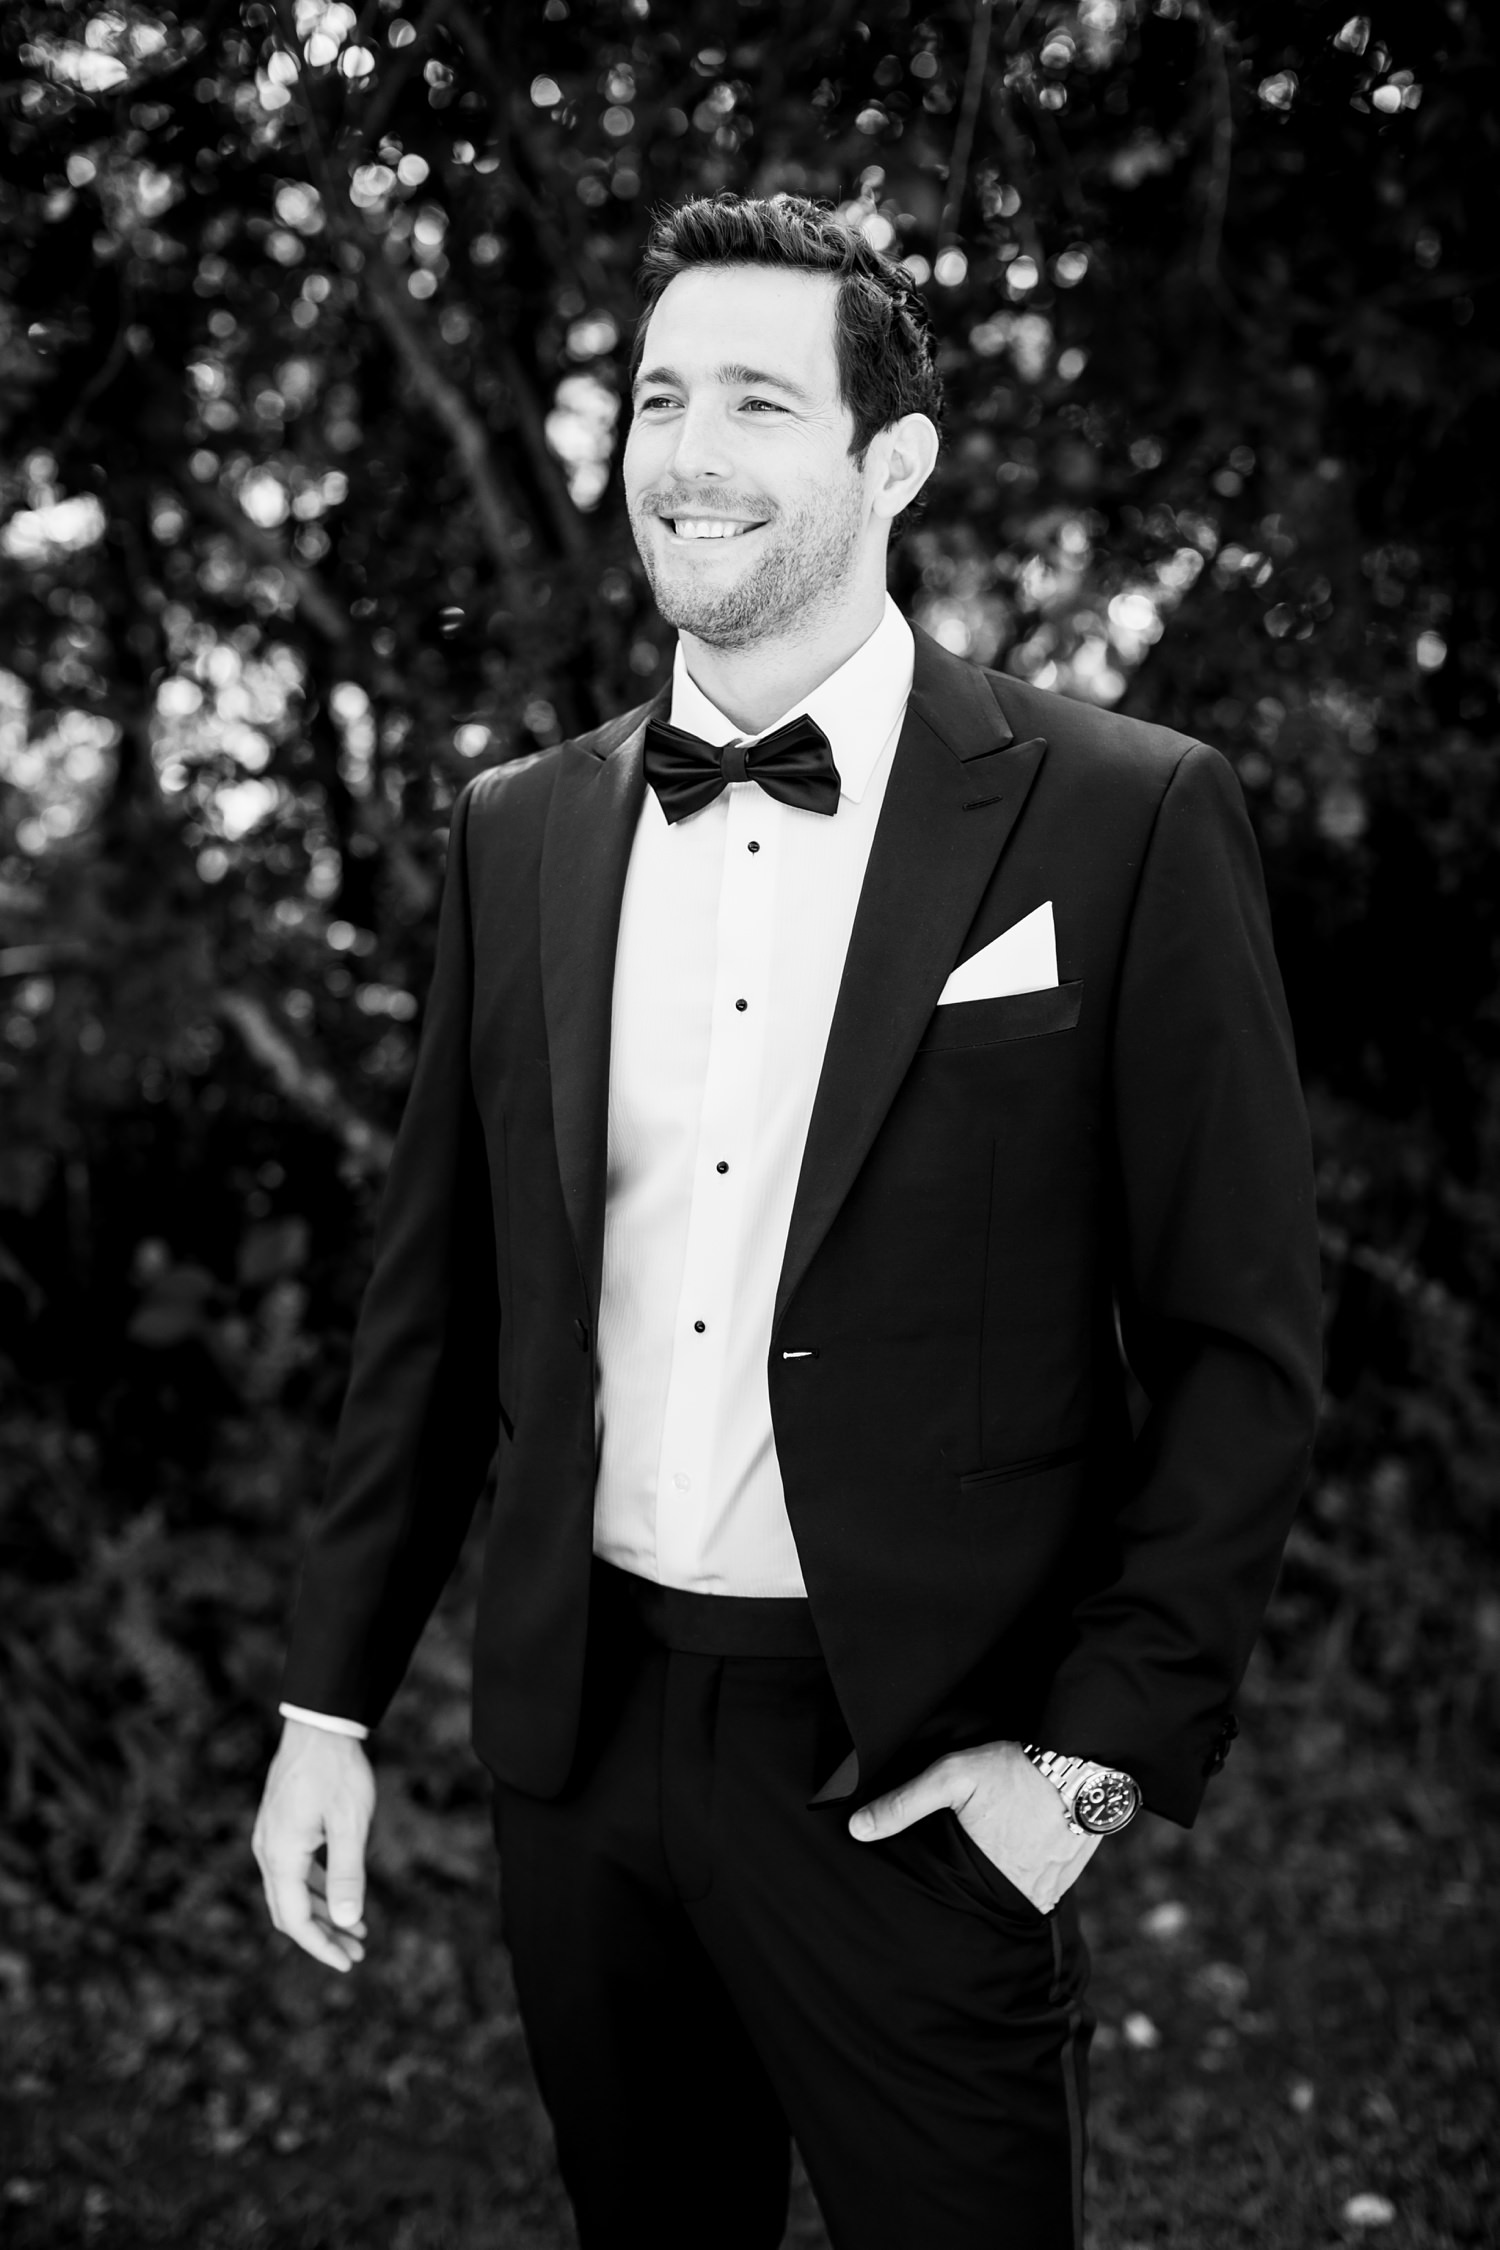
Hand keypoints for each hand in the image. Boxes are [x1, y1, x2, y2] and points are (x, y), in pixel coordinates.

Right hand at [252, 1719, 375, 1971]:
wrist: (319, 1723)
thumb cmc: (337, 1770)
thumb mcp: (350, 1824)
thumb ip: (347, 1874)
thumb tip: (348, 1921)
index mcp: (281, 1856)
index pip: (295, 1920)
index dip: (321, 1947)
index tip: (348, 1963)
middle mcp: (267, 1851)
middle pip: (290, 1911)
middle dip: (323, 1935)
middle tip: (356, 1952)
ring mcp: (270, 1837)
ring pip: (292, 1891)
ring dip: (322, 1912)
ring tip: (356, 1929)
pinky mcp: (280, 1825)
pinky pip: (293, 1870)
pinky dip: (316, 1888)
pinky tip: (340, 1894)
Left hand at [848, 1739, 1100, 1911]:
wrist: (1086, 1759)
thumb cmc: (1017, 1767)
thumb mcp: (952, 1775)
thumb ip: (905, 1804)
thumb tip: (857, 1829)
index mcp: (989, 1878)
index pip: (956, 1901)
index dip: (945, 1892)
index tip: (938, 1879)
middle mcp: (1025, 1893)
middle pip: (987, 1903)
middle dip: (974, 1892)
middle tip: (967, 1868)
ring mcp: (1053, 1887)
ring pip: (1017, 1896)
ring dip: (1004, 1884)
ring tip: (993, 1861)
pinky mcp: (1073, 1874)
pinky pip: (1045, 1885)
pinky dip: (1031, 1874)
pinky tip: (1023, 1852)